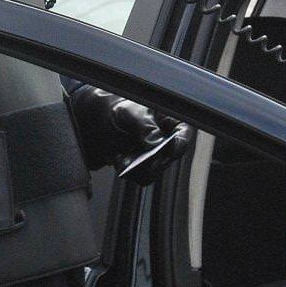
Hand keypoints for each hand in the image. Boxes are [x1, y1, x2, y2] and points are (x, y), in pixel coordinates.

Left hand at [69, 85, 191, 174]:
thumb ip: (146, 127)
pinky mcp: (141, 168)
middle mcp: (167, 144)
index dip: (175, 148)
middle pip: (167, 160)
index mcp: (173, 125)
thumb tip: (157, 143)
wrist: (102, 118)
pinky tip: (117, 157)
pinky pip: (138, 177)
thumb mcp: (133, 112)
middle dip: (151, 162)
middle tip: (138, 160)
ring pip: (153, 173)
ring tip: (122, 158)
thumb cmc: (123, 109)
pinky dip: (127, 171)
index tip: (163, 153)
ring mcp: (155, 158)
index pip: (182, 139)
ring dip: (137, 169)